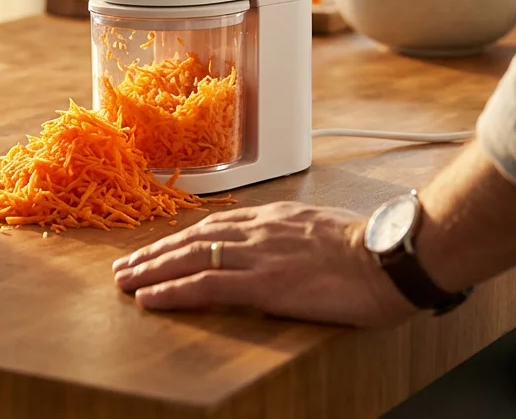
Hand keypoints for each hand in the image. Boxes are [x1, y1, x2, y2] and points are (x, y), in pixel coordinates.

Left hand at [111, 202, 415, 326]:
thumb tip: (282, 248)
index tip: (158, 248)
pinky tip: (149, 298)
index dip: (179, 238)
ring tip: (126, 281)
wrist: (390, 259)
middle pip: (192, 239)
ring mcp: (258, 256)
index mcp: (272, 218)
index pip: (212, 226)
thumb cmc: (368, 249)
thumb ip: (293, 235)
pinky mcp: (263, 283)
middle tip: (125, 266)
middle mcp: (258, 231)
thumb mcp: (321, 229)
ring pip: (190, 259)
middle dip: (155, 253)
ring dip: (152, 271)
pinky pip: (206, 286)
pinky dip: (172, 290)